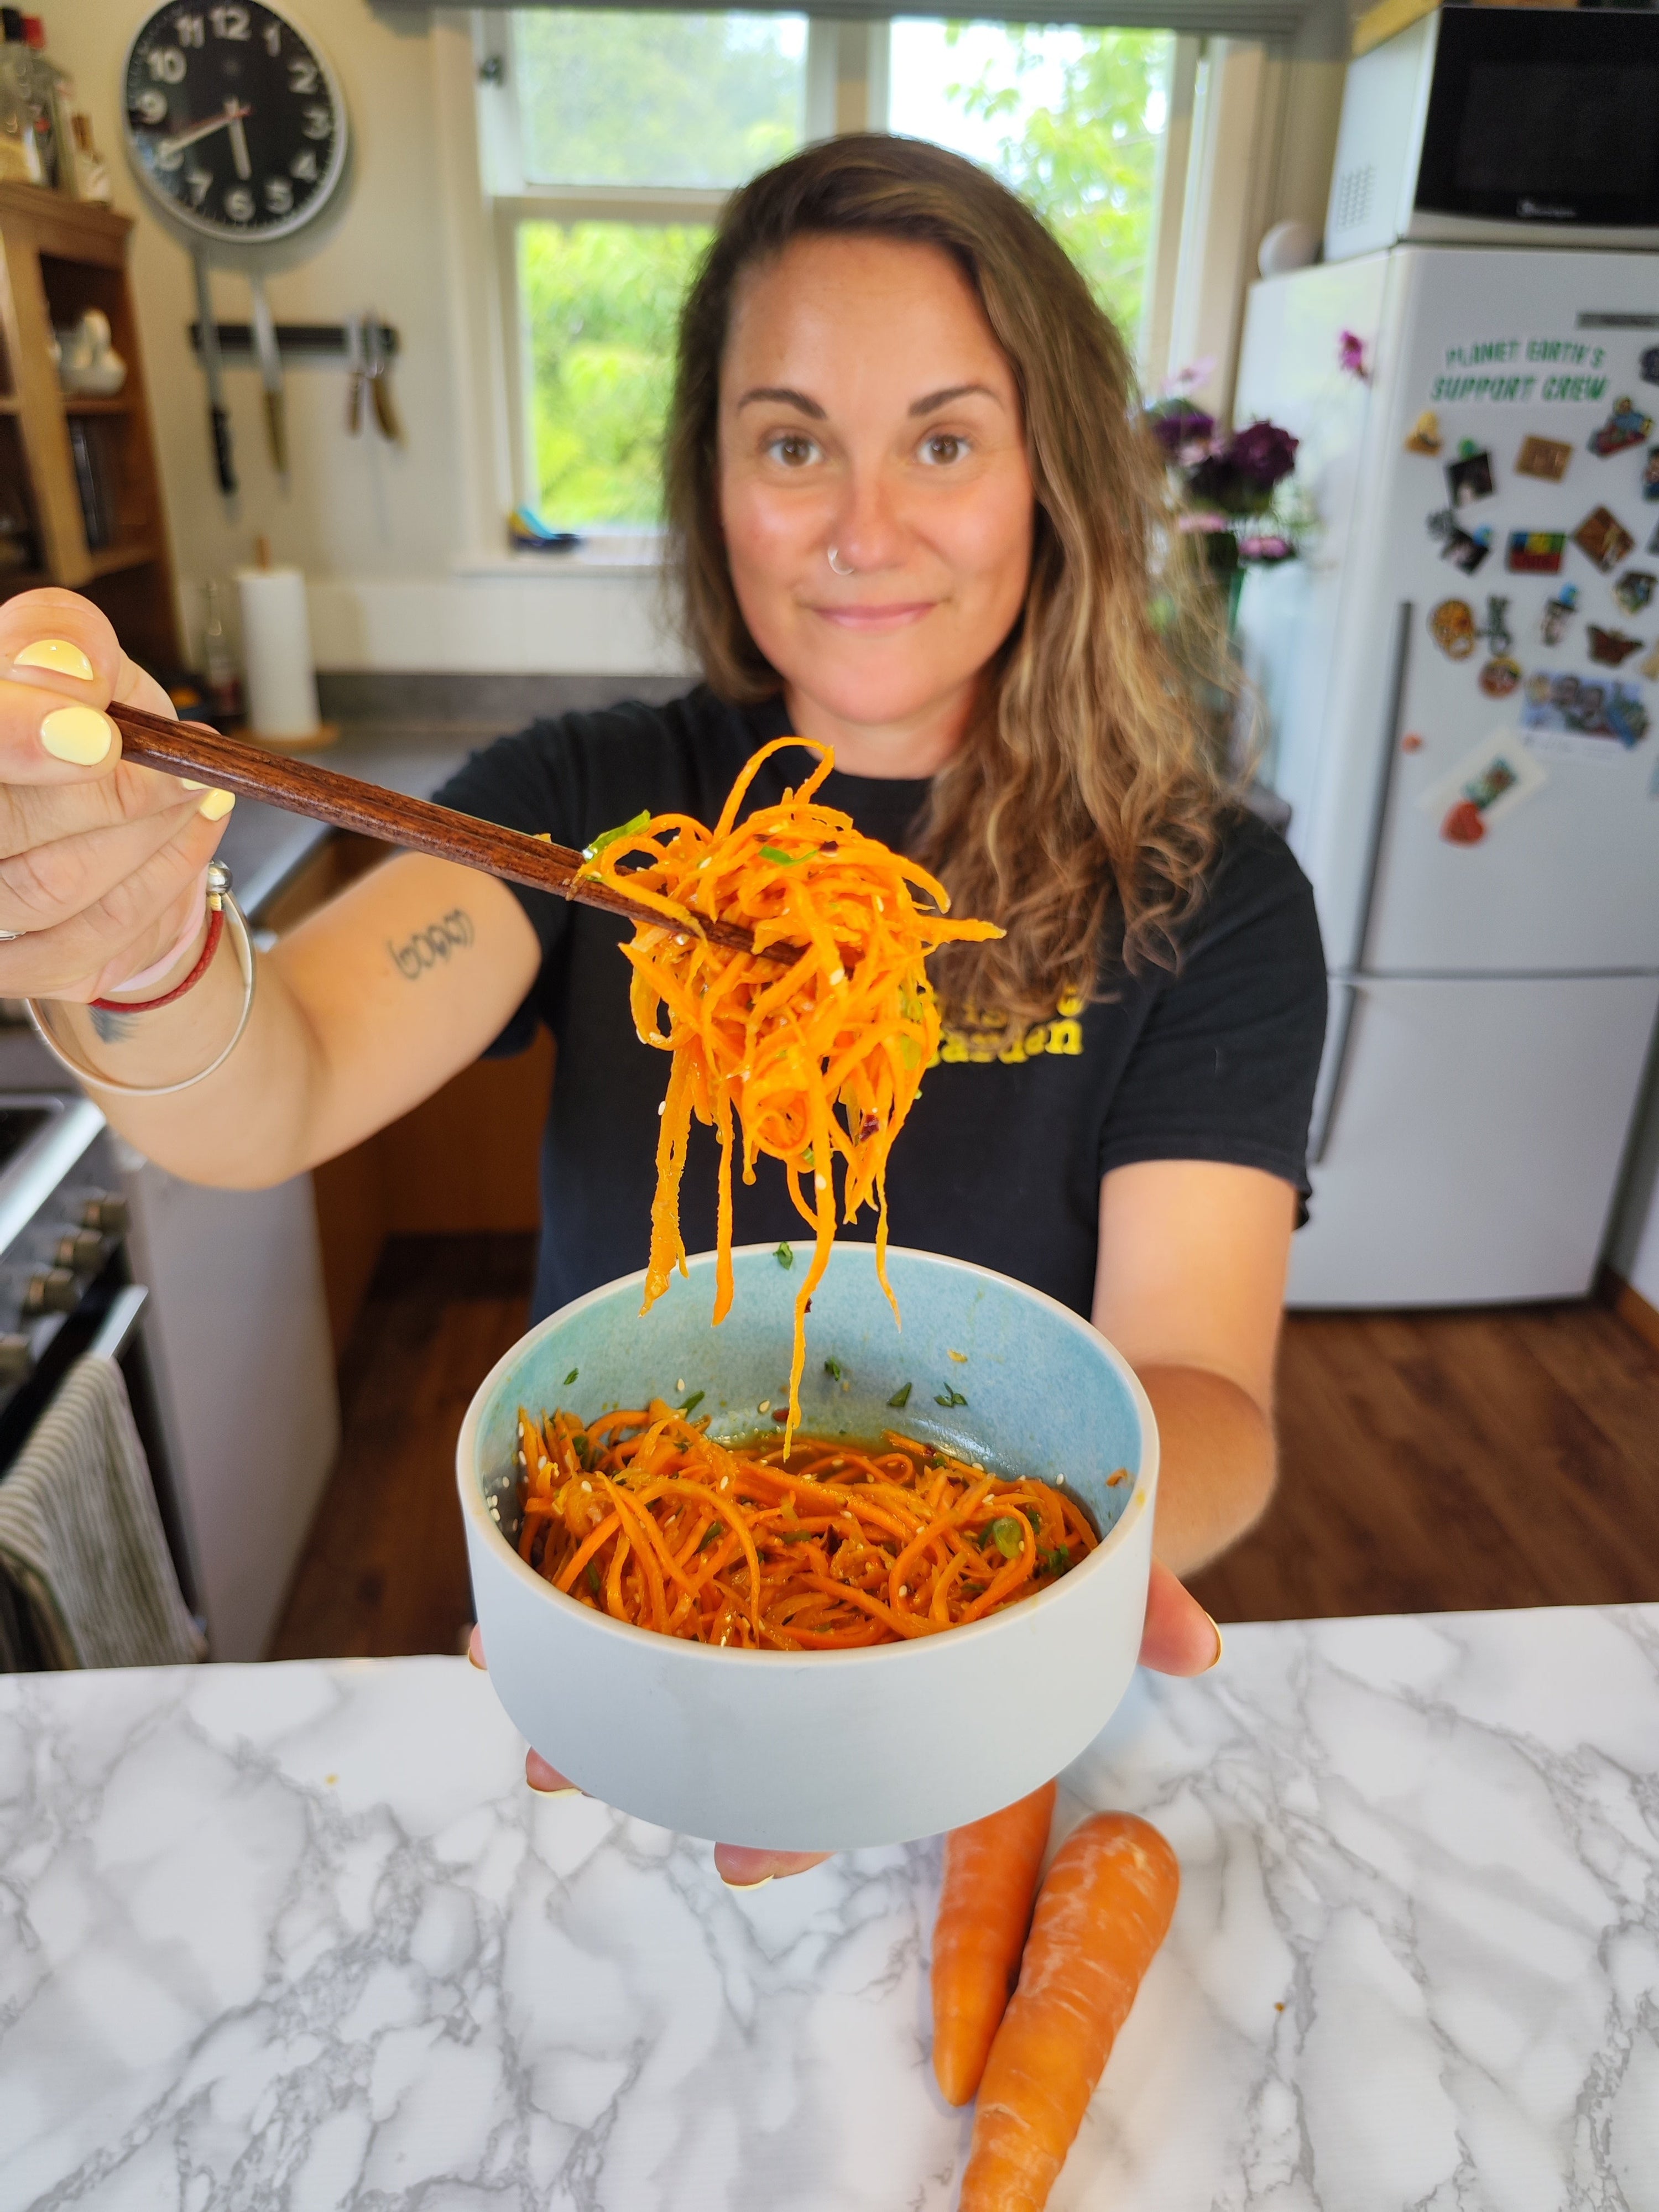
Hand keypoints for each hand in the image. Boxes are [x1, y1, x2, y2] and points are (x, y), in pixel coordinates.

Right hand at [0, 590, 233, 1003]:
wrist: (101, 796)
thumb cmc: (75, 716)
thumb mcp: (74, 654)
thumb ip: (62, 640)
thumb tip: (71, 676)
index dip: (18, 738)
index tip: (101, 738)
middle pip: (8, 828)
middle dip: (116, 798)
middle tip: (186, 768)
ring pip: (57, 888)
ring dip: (152, 836)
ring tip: (196, 791)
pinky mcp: (17, 965)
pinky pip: (94, 940)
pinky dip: (163, 880)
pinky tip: (189, 833)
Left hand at [467, 1562, 1220, 1887]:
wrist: (1041, 1435)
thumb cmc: (1061, 1523)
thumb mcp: (1101, 1550)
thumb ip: (1136, 1594)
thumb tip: (1200, 1651)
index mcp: (907, 1686)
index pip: (850, 1776)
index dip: (799, 1823)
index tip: (741, 1862)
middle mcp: (832, 1654)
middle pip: (726, 1723)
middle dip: (640, 1748)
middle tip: (552, 1766)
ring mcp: (781, 1589)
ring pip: (673, 1650)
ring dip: (585, 1660)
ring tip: (500, 1663)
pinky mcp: (753, 1514)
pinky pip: (657, 1552)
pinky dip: (587, 1562)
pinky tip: (517, 1569)